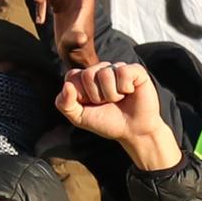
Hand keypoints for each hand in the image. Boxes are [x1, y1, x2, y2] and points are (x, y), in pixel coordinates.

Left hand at [55, 58, 182, 170]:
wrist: (133, 131)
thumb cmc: (107, 122)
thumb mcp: (79, 117)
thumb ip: (65, 103)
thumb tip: (67, 85)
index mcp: (85, 79)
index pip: (72, 76)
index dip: (80, 94)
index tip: (91, 104)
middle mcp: (101, 70)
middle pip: (88, 74)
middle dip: (96, 95)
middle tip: (107, 103)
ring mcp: (118, 69)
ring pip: (105, 73)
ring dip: (112, 94)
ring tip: (120, 99)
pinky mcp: (136, 71)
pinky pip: (123, 72)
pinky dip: (125, 87)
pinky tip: (130, 92)